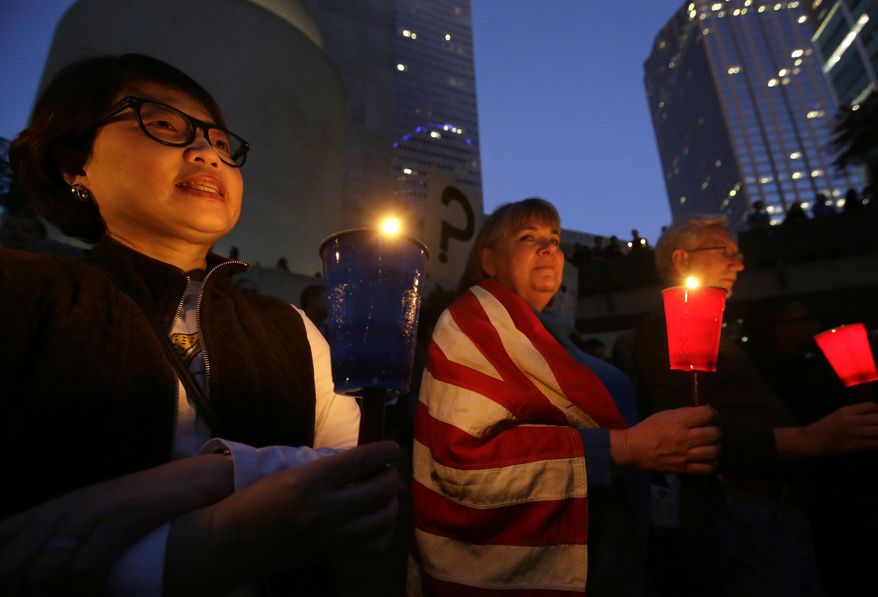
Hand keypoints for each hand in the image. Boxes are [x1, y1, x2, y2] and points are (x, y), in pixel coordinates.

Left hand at [0, 454, 232, 596]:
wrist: (197, 479)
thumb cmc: (141, 508)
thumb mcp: (89, 520)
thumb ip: (55, 544)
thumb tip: (34, 578)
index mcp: (46, 515)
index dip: (3, 578)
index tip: (23, 590)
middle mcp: (59, 512)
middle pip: (7, 569)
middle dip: (21, 594)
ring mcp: (90, 512)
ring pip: (39, 574)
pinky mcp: (122, 517)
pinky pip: (83, 570)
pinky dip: (84, 595)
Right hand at [165, 440, 400, 594]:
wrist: (233, 543)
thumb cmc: (256, 500)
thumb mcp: (290, 473)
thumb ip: (328, 467)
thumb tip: (364, 460)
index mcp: (309, 482)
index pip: (361, 461)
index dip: (385, 450)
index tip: (393, 446)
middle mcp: (324, 510)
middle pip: (380, 489)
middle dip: (391, 475)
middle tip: (387, 469)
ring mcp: (331, 536)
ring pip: (384, 518)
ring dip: (391, 502)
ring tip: (384, 493)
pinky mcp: (333, 555)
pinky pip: (375, 545)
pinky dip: (383, 530)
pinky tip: (376, 519)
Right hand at [610, 405, 719, 473]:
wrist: (634, 450)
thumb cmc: (649, 429)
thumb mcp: (665, 415)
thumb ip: (685, 413)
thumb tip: (705, 413)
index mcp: (679, 422)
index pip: (708, 414)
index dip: (713, 413)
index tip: (710, 416)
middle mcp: (684, 438)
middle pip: (714, 434)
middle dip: (715, 431)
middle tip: (710, 431)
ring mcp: (685, 455)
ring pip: (714, 452)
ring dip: (716, 447)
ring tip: (710, 445)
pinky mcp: (684, 469)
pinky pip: (707, 468)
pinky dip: (712, 463)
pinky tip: (708, 458)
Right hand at [808, 401, 877, 454]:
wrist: (812, 439)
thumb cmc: (825, 427)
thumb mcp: (838, 414)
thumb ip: (853, 413)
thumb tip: (870, 413)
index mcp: (847, 411)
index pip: (869, 406)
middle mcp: (852, 420)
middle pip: (877, 417)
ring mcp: (854, 432)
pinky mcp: (855, 445)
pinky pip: (874, 444)